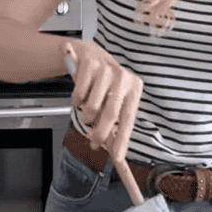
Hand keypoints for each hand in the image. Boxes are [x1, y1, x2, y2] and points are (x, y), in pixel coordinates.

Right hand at [63, 41, 142, 161]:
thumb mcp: (116, 100)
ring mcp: (106, 70)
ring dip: (86, 116)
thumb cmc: (105, 83)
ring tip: (88, 113)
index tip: (117, 157)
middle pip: (110, 114)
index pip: (128, 119)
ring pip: (92, 107)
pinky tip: (81, 96)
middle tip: (94, 143)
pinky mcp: (89, 65)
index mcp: (134, 89)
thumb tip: (116, 152)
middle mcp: (123, 78)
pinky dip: (77, 101)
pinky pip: (79, 95)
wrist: (90, 54)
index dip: (122, 140)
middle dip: (99, 134)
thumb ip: (116, 123)